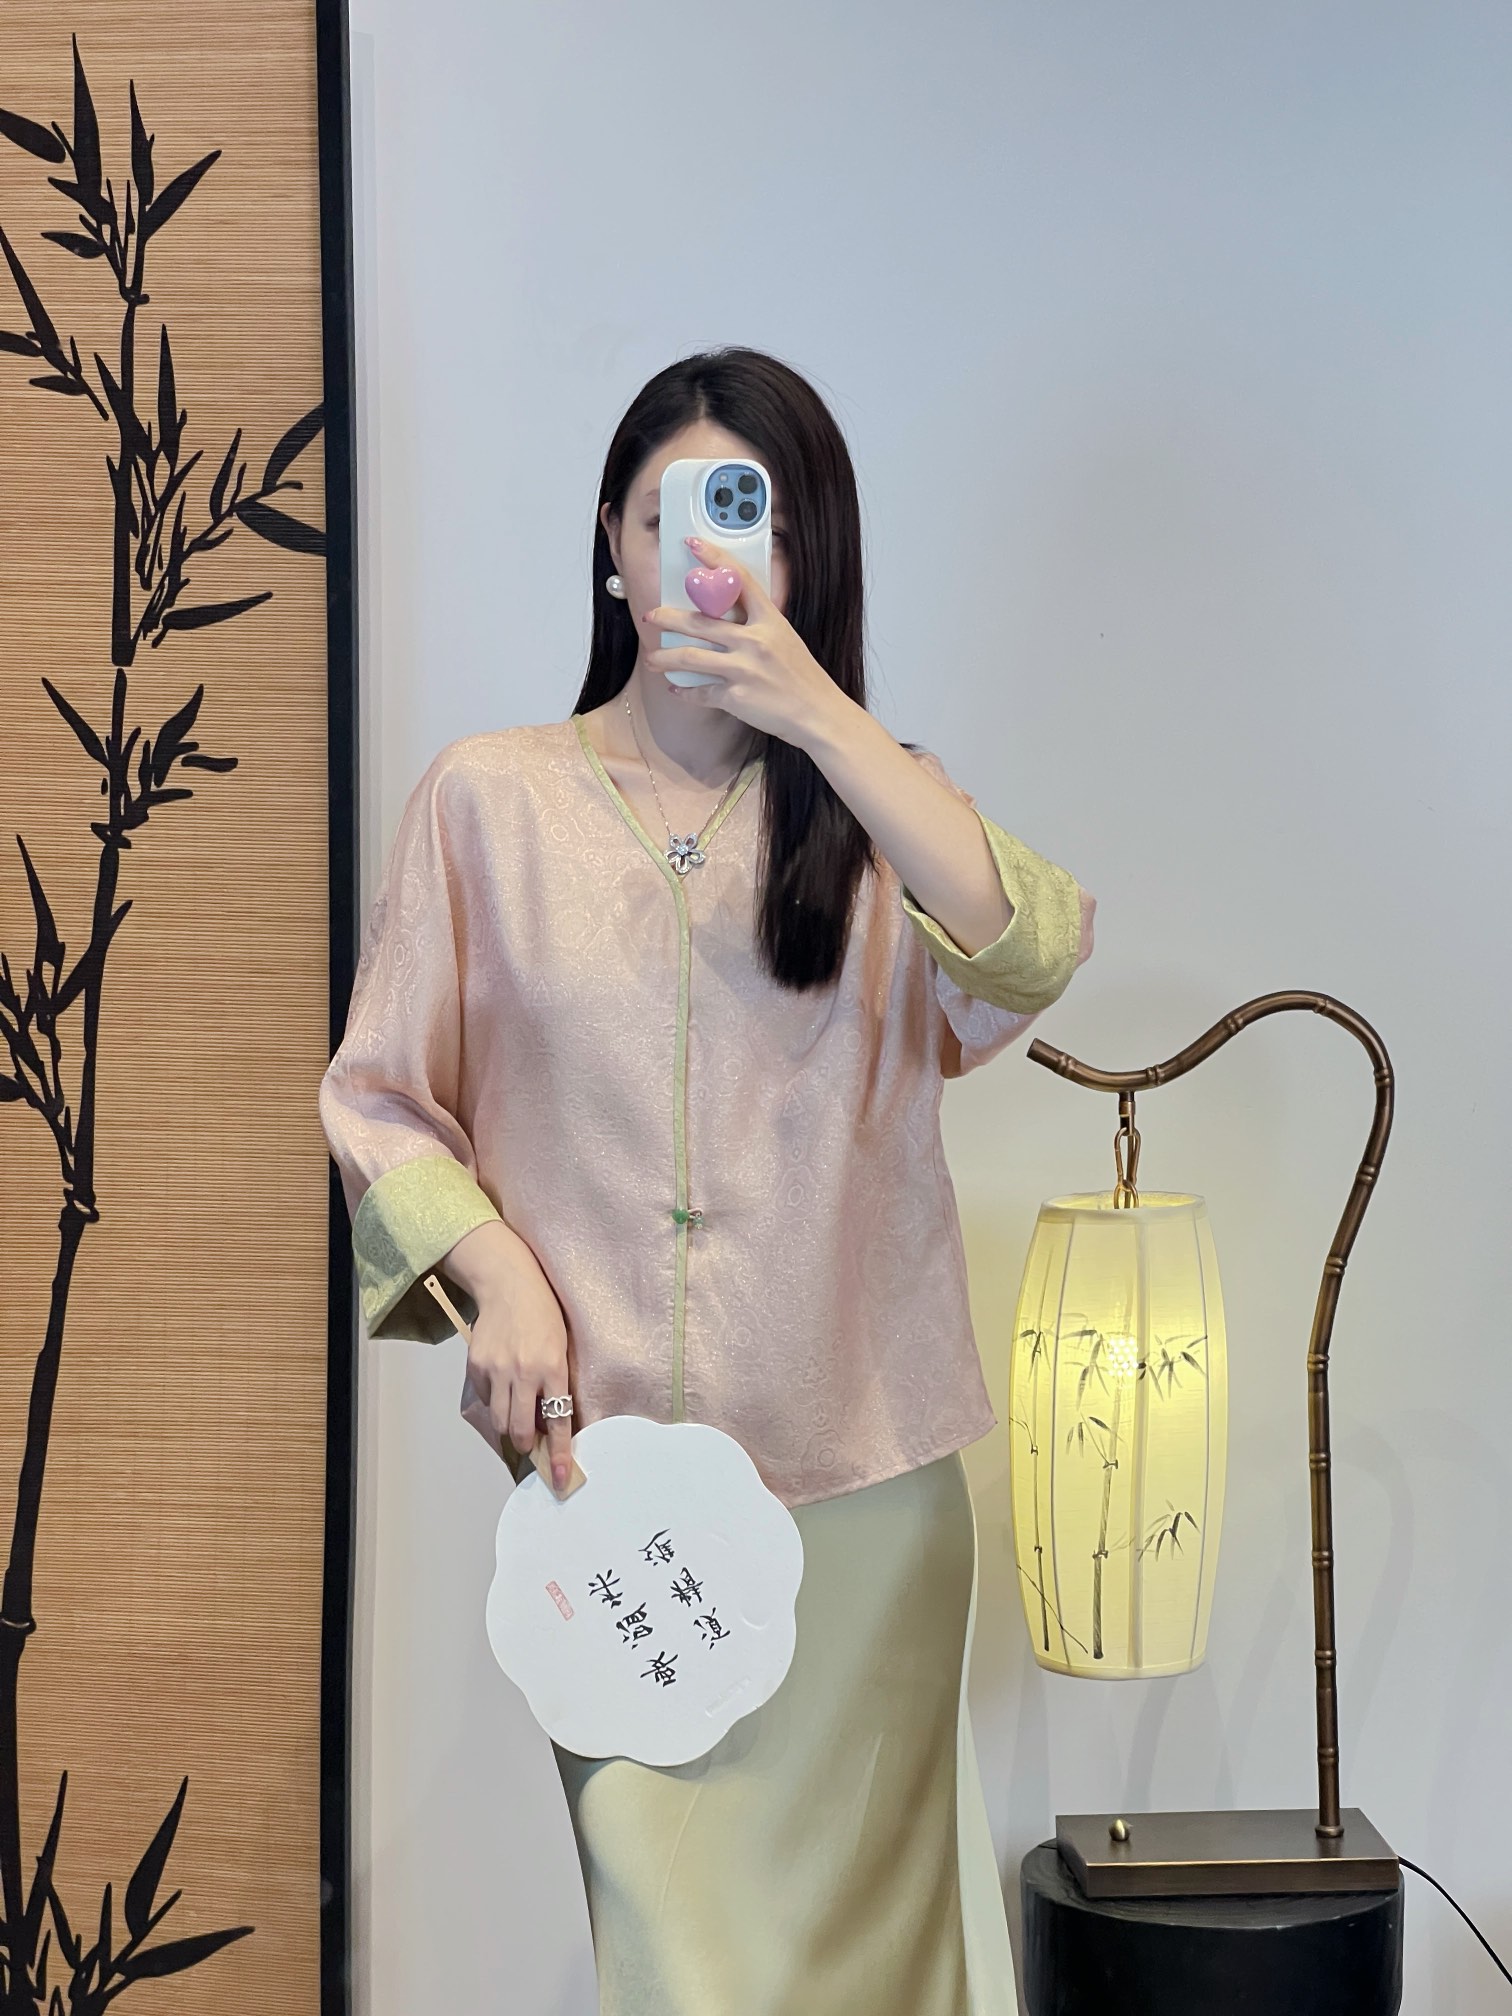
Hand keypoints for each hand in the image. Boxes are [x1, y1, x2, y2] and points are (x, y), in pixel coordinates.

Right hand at [442, 1219, 574, 1491]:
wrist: (509, 1285)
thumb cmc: (544, 1315)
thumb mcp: (561, 1347)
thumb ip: (557, 1383)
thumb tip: (550, 1422)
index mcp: (552, 1367)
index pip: (556, 1422)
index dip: (557, 1454)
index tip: (558, 1477)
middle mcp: (523, 1371)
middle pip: (518, 1429)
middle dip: (525, 1444)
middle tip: (529, 1442)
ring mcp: (496, 1369)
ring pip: (498, 1420)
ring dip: (508, 1426)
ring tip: (516, 1412)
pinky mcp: (476, 1366)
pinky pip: (484, 1399)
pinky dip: (493, 1401)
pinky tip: (501, 1384)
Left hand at [644, 534, 846, 749]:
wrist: (818, 714)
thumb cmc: (803, 678)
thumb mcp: (785, 640)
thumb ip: (758, 626)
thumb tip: (729, 619)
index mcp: (769, 621)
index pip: (739, 580)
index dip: (714, 558)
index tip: (693, 544)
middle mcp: (754, 641)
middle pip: (699, 622)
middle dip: (667, 618)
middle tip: (652, 617)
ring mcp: (743, 669)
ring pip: (689, 657)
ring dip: (664, 657)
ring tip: (653, 658)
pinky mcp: (736, 697)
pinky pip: (700, 691)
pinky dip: (684, 691)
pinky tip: (675, 687)